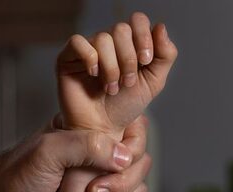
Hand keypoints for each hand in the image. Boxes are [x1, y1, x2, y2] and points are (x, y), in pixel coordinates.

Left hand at [0, 121, 148, 191]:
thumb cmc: (15, 175)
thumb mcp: (48, 151)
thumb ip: (86, 146)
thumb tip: (124, 157)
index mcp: (89, 131)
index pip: (133, 130)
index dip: (131, 149)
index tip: (113, 165)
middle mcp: (98, 155)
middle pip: (140, 164)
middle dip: (123, 184)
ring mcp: (99, 182)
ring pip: (136, 191)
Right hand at [56, 13, 177, 134]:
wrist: (103, 129)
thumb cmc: (124, 107)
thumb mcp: (153, 82)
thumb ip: (165, 55)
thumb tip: (161, 26)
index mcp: (129, 44)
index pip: (137, 21)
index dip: (144, 37)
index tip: (145, 61)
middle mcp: (108, 43)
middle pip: (121, 29)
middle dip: (128, 58)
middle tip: (127, 82)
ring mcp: (87, 49)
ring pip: (103, 38)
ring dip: (111, 67)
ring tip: (110, 88)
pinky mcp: (68, 58)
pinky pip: (77, 42)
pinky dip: (90, 58)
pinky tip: (93, 75)